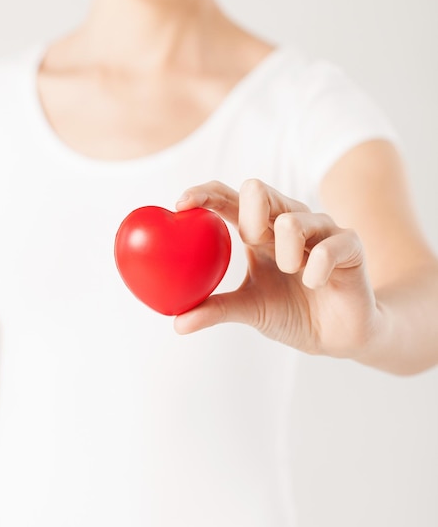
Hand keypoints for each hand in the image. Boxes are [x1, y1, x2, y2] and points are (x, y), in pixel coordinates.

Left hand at [174, 179, 380, 359]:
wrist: (339, 336)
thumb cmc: (292, 312)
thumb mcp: (250, 309)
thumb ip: (216, 309)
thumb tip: (177, 323)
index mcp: (260, 230)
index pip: (229, 198)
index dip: (205, 193)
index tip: (181, 204)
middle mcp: (288, 219)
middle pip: (259, 191)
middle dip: (248, 219)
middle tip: (252, 245)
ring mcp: (321, 228)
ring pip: (292, 220)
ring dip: (285, 255)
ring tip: (293, 273)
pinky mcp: (350, 244)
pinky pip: (327, 247)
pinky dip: (315, 270)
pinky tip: (314, 283)